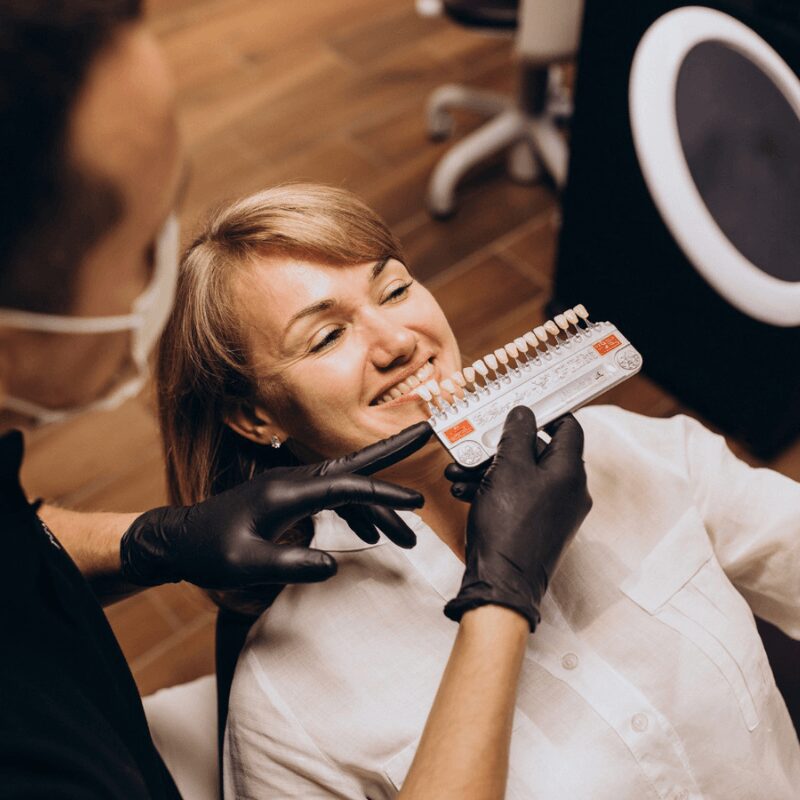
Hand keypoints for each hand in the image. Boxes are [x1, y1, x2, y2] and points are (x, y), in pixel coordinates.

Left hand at [120, 422, 432, 588]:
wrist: (181, 539)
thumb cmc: (210, 552)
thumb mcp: (246, 565)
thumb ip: (290, 563)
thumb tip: (334, 566)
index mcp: (287, 492)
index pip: (347, 487)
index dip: (385, 493)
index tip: (418, 503)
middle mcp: (295, 481)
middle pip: (354, 464)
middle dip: (393, 449)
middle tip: (428, 431)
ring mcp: (294, 487)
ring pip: (348, 489)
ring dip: (378, 507)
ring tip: (407, 537)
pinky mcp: (291, 498)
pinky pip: (333, 500)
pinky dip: (356, 514)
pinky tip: (370, 535)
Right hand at [443, 408, 590, 629]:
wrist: (501, 582)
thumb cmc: (508, 526)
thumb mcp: (506, 468)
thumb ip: (516, 434)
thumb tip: (524, 414)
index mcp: (570, 472)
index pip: (568, 427)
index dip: (544, 414)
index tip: (519, 410)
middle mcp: (569, 491)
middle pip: (538, 452)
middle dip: (501, 447)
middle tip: (475, 446)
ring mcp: (556, 511)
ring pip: (523, 476)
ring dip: (490, 469)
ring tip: (459, 472)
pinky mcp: (540, 527)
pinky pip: (518, 497)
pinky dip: (494, 490)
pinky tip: (465, 492)